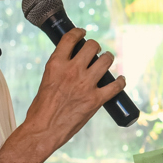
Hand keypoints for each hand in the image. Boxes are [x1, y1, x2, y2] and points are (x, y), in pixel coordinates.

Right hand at [0, 27, 125, 162]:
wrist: (44, 129)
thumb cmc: (41, 109)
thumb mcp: (46, 80)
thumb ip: (59, 70)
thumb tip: (70, 65)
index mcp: (56, 64)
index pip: (71, 38)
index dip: (79, 32)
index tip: (83, 33)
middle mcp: (72, 71)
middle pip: (92, 47)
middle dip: (96, 46)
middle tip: (97, 50)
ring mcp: (86, 84)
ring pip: (106, 61)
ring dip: (109, 58)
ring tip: (108, 59)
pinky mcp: (96, 100)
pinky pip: (115, 86)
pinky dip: (120, 82)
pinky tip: (121, 80)